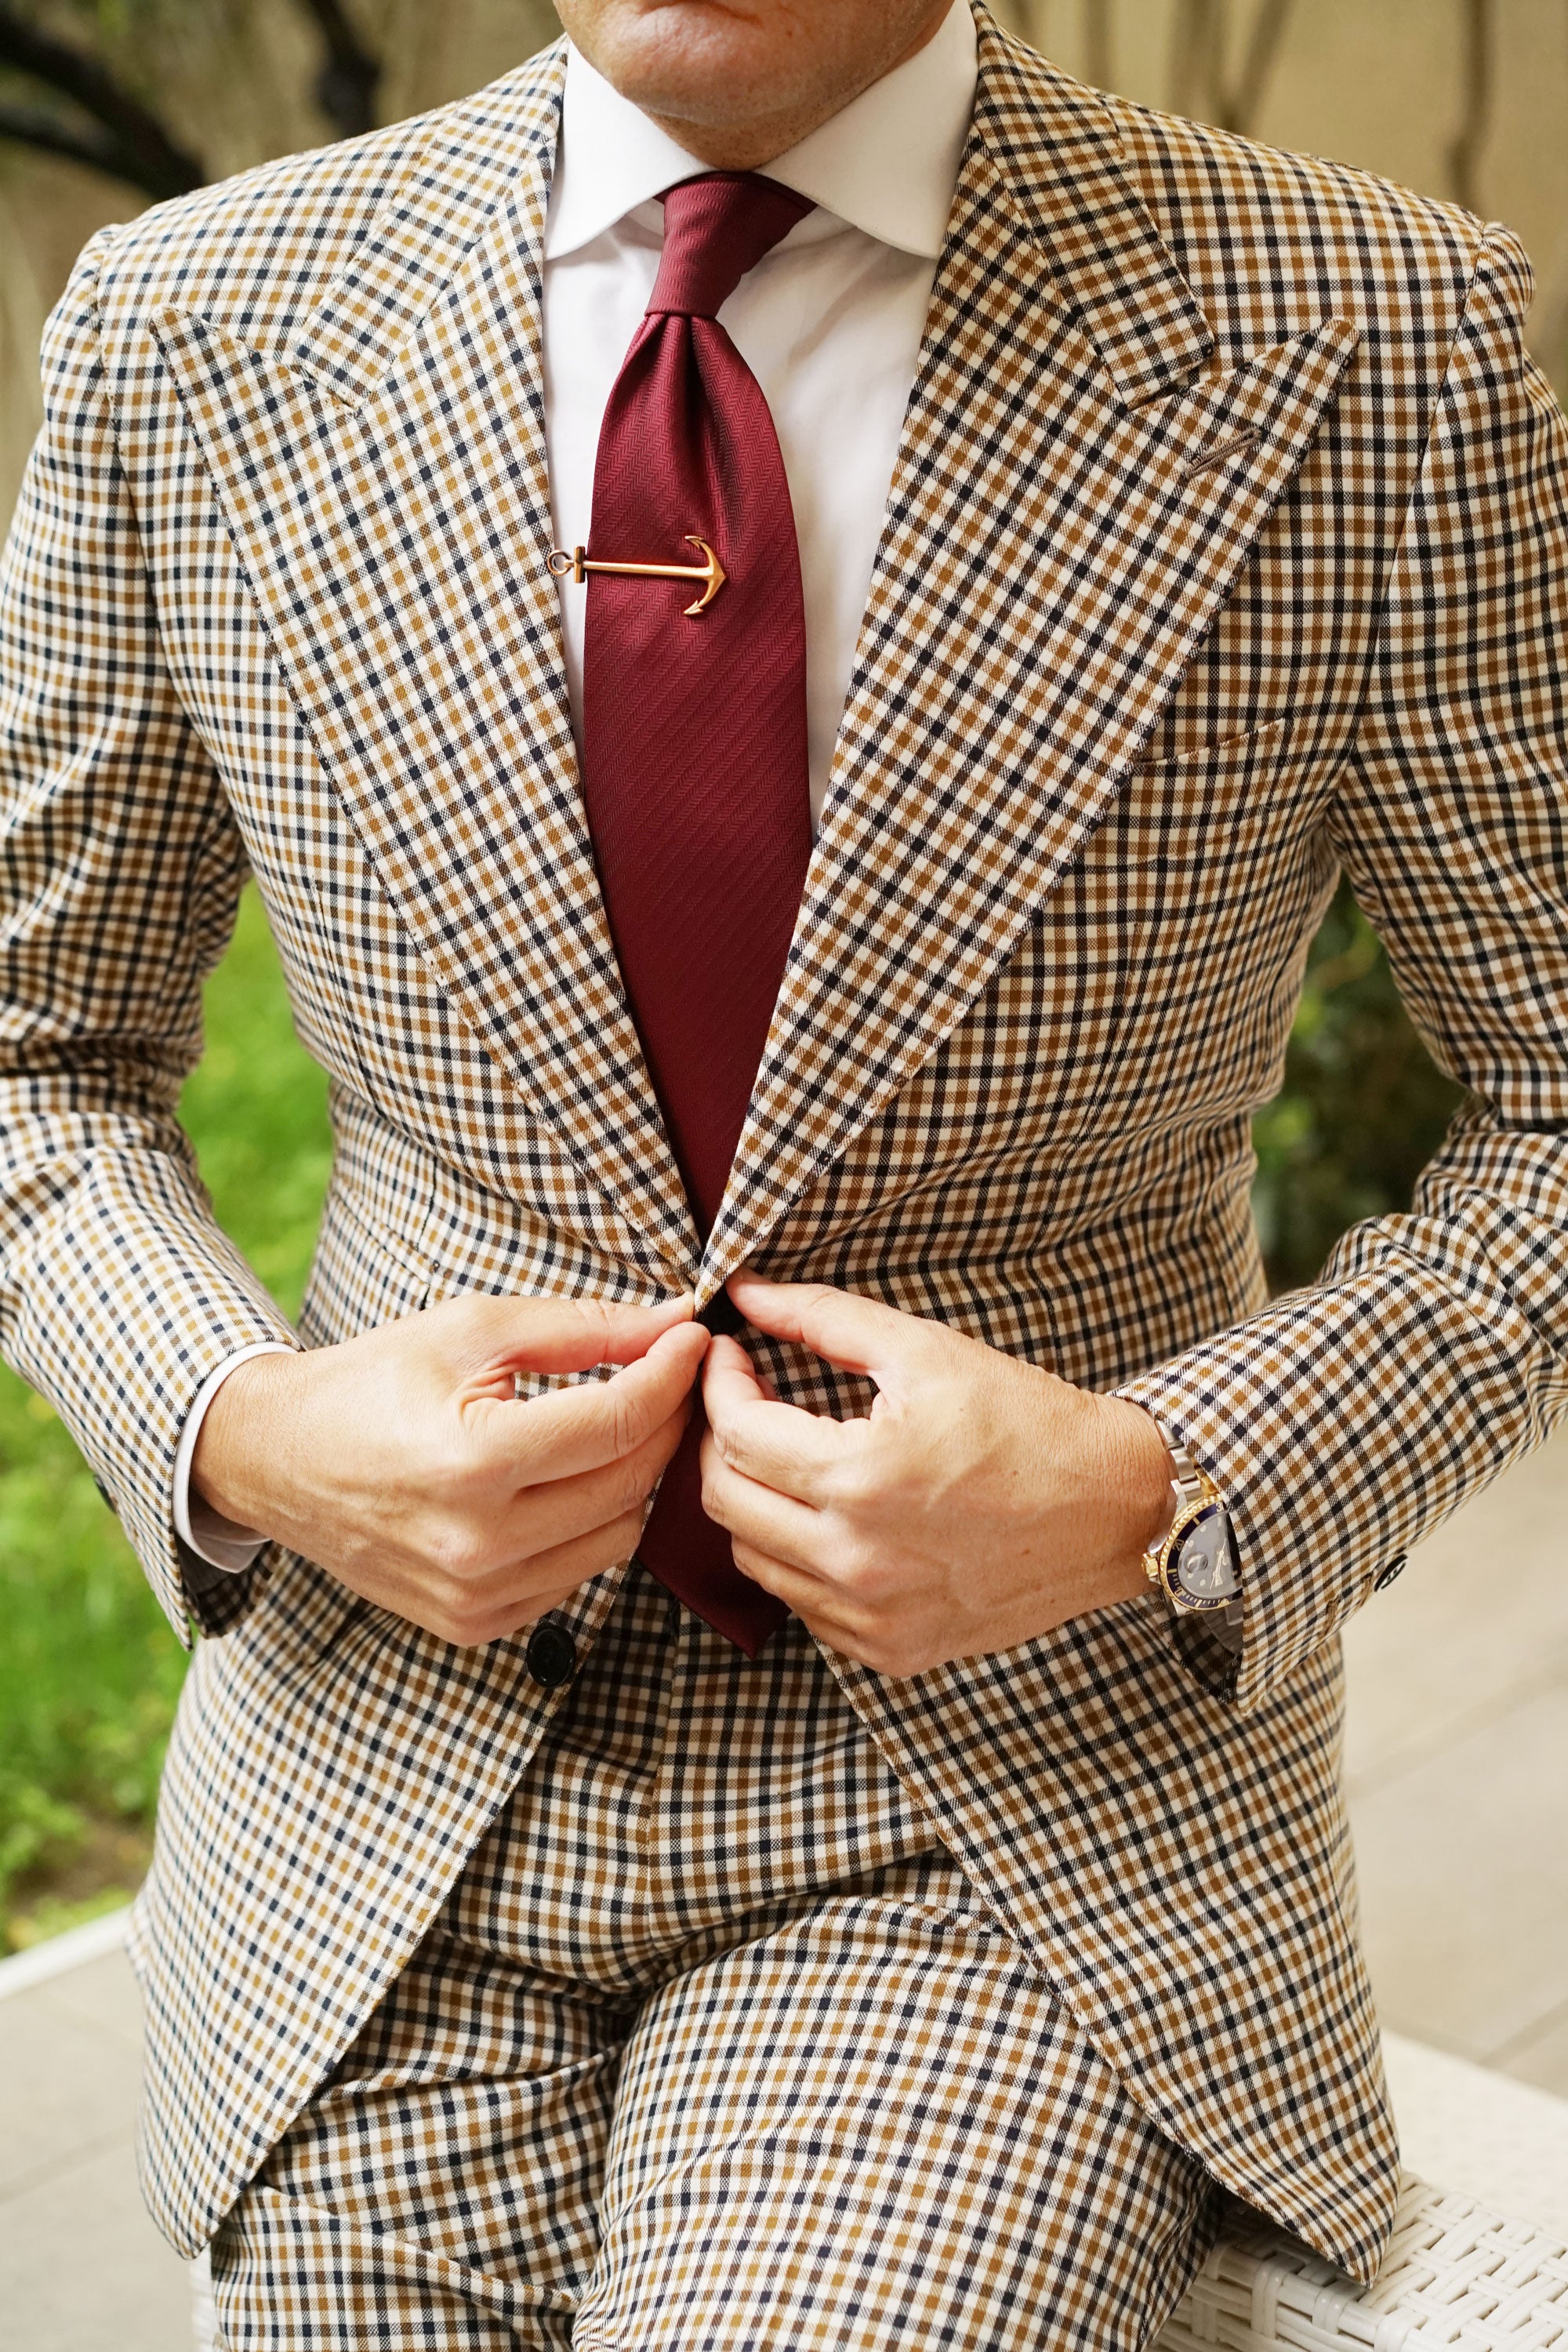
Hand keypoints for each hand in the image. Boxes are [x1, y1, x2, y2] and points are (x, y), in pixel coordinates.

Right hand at [192, 1293, 707, 1644]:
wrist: (276, 1459)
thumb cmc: (371, 1381)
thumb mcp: (472, 1329)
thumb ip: (583, 1327)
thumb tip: (673, 1320)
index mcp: (473, 1461)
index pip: (620, 1422)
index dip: (672, 1374)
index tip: (691, 1338)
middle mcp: (476, 1542)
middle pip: (630, 1483)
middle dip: (665, 1421)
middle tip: (669, 1376)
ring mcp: (475, 1594)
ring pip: (619, 1538)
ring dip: (636, 1477)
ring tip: (623, 1426)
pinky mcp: (473, 1623)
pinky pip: (577, 1576)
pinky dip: (592, 1526)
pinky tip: (573, 1481)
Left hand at [699, 1278, 1173, 1676]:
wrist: (1116, 1511)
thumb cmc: (1029, 1422)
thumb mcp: (927, 1351)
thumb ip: (824, 1318)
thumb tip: (745, 1294)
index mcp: (863, 1477)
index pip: (737, 1434)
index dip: (719, 1386)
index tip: (732, 1358)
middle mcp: (858, 1559)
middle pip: (724, 1502)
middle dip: (719, 1442)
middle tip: (746, 1404)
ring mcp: (873, 1616)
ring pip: (753, 1559)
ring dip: (752, 1502)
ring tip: (786, 1459)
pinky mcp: (892, 1651)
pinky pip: (802, 1606)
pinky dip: (796, 1558)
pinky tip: (830, 1517)